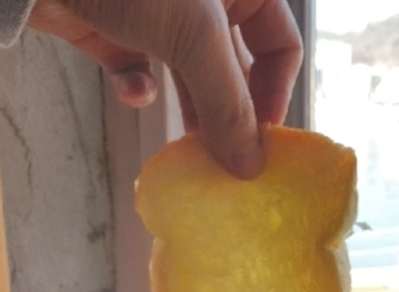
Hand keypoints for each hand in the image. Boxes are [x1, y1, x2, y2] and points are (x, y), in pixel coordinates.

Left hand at [26, 0, 302, 178]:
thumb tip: (250, 168)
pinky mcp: (118, 33)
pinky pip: (141, 73)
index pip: (280, 45)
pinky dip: (138, 89)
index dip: (276, 93)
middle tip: (225, 158)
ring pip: (191, 80)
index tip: (260, 141)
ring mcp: (161, 18)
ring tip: (189, 149)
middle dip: (229, 113)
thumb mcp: (195, 36)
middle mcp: (206, 3)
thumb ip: (228, 103)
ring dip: (190, 114)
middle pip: (236, 70)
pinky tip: (133, 92)